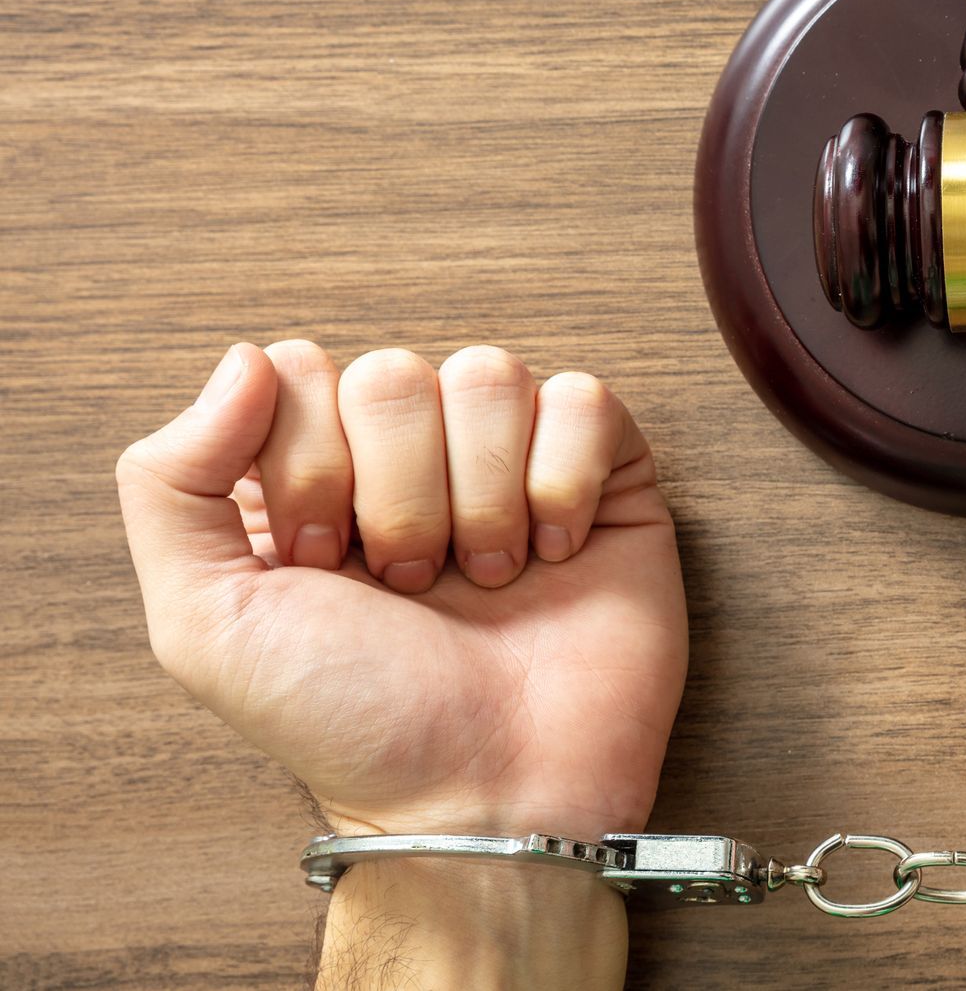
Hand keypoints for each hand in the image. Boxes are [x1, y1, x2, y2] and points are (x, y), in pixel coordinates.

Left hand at [117, 341, 686, 841]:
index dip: (309, 462)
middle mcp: (412, 459)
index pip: (297, 370)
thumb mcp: (206, 622)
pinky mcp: (604, 480)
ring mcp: (511, 463)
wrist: (490, 794)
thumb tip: (247, 359)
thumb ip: (171, 481)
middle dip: (398, 496)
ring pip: (489, 376)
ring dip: (480, 496)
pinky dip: (562, 481)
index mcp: (314, 475)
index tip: (323, 563)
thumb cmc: (354, 722)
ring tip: (485, 576)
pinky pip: (584, 402)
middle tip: (410, 583)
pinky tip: (553, 551)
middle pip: (393, 373)